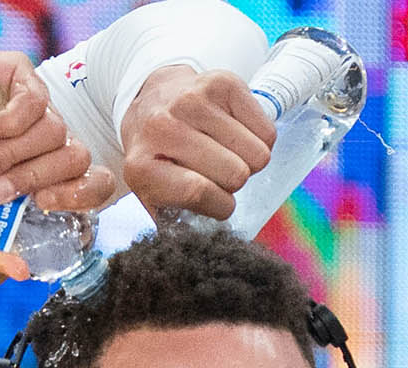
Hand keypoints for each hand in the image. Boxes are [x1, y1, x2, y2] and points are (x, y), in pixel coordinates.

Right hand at [0, 50, 116, 214]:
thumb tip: (22, 271)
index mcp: (46, 174)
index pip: (93, 183)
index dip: (79, 195)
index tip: (42, 204)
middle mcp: (47, 140)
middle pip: (75, 158)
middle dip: (33, 179)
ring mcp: (36, 105)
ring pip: (56, 132)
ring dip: (14, 156)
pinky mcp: (20, 75)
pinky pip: (36, 101)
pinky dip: (10, 123)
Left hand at [120, 65, 275, 223]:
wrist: (152, 99)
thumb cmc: (159, 156)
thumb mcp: (152, 194)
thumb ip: (172, 223)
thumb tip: (199, 244)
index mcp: (140, 165)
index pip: (199, 193)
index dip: (219, 206)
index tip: (218, 203)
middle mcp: (162, 126)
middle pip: (235, 174)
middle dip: (233, 182)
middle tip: (217, 172)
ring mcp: (193, 99)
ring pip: (257, 155)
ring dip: (248, 161)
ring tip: (225, 152)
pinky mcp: (222, 83)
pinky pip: (267, 131)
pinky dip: (258, 139)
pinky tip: (235, 134)